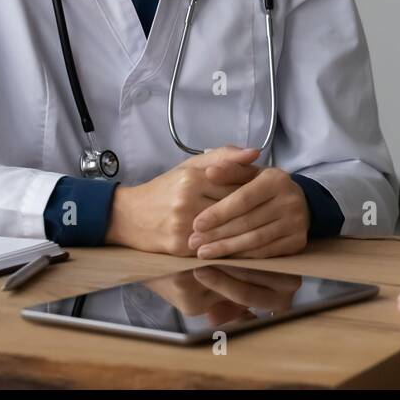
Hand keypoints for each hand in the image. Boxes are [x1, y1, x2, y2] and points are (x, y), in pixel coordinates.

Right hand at [104, 145, 260, 254]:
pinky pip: (214, 246)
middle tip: (269, 211)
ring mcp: (183, 226)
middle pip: (233, 207)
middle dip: (254, 209)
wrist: (129, 216)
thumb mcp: (191, 165)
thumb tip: (256, 152)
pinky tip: (243, 243)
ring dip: (246, 230)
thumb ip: (224, 156)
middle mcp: (187, 201)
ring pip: (227, 229)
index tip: (266, 190)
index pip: (236, 183)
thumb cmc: (165, 188)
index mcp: (192, 178)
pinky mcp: (180, 248)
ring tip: (262, 228)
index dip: (254, 188)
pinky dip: (229, 245)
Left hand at [187, 167, 309, 258]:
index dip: (218, 213)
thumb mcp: (248, 173)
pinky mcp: (297, 242)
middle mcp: (290, 201)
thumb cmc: (265, 187)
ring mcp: (296, 223)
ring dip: (227, 248)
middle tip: (194, 242)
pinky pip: (265, 253)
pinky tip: (225, 258)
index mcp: (276, 180)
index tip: (196, 224)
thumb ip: (229, 170)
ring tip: (203, 252)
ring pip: (255, 240)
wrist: (300, 202)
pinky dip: (243, 256)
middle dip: (217, 234)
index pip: (243, 199)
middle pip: (247, 222)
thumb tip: (210, 172)